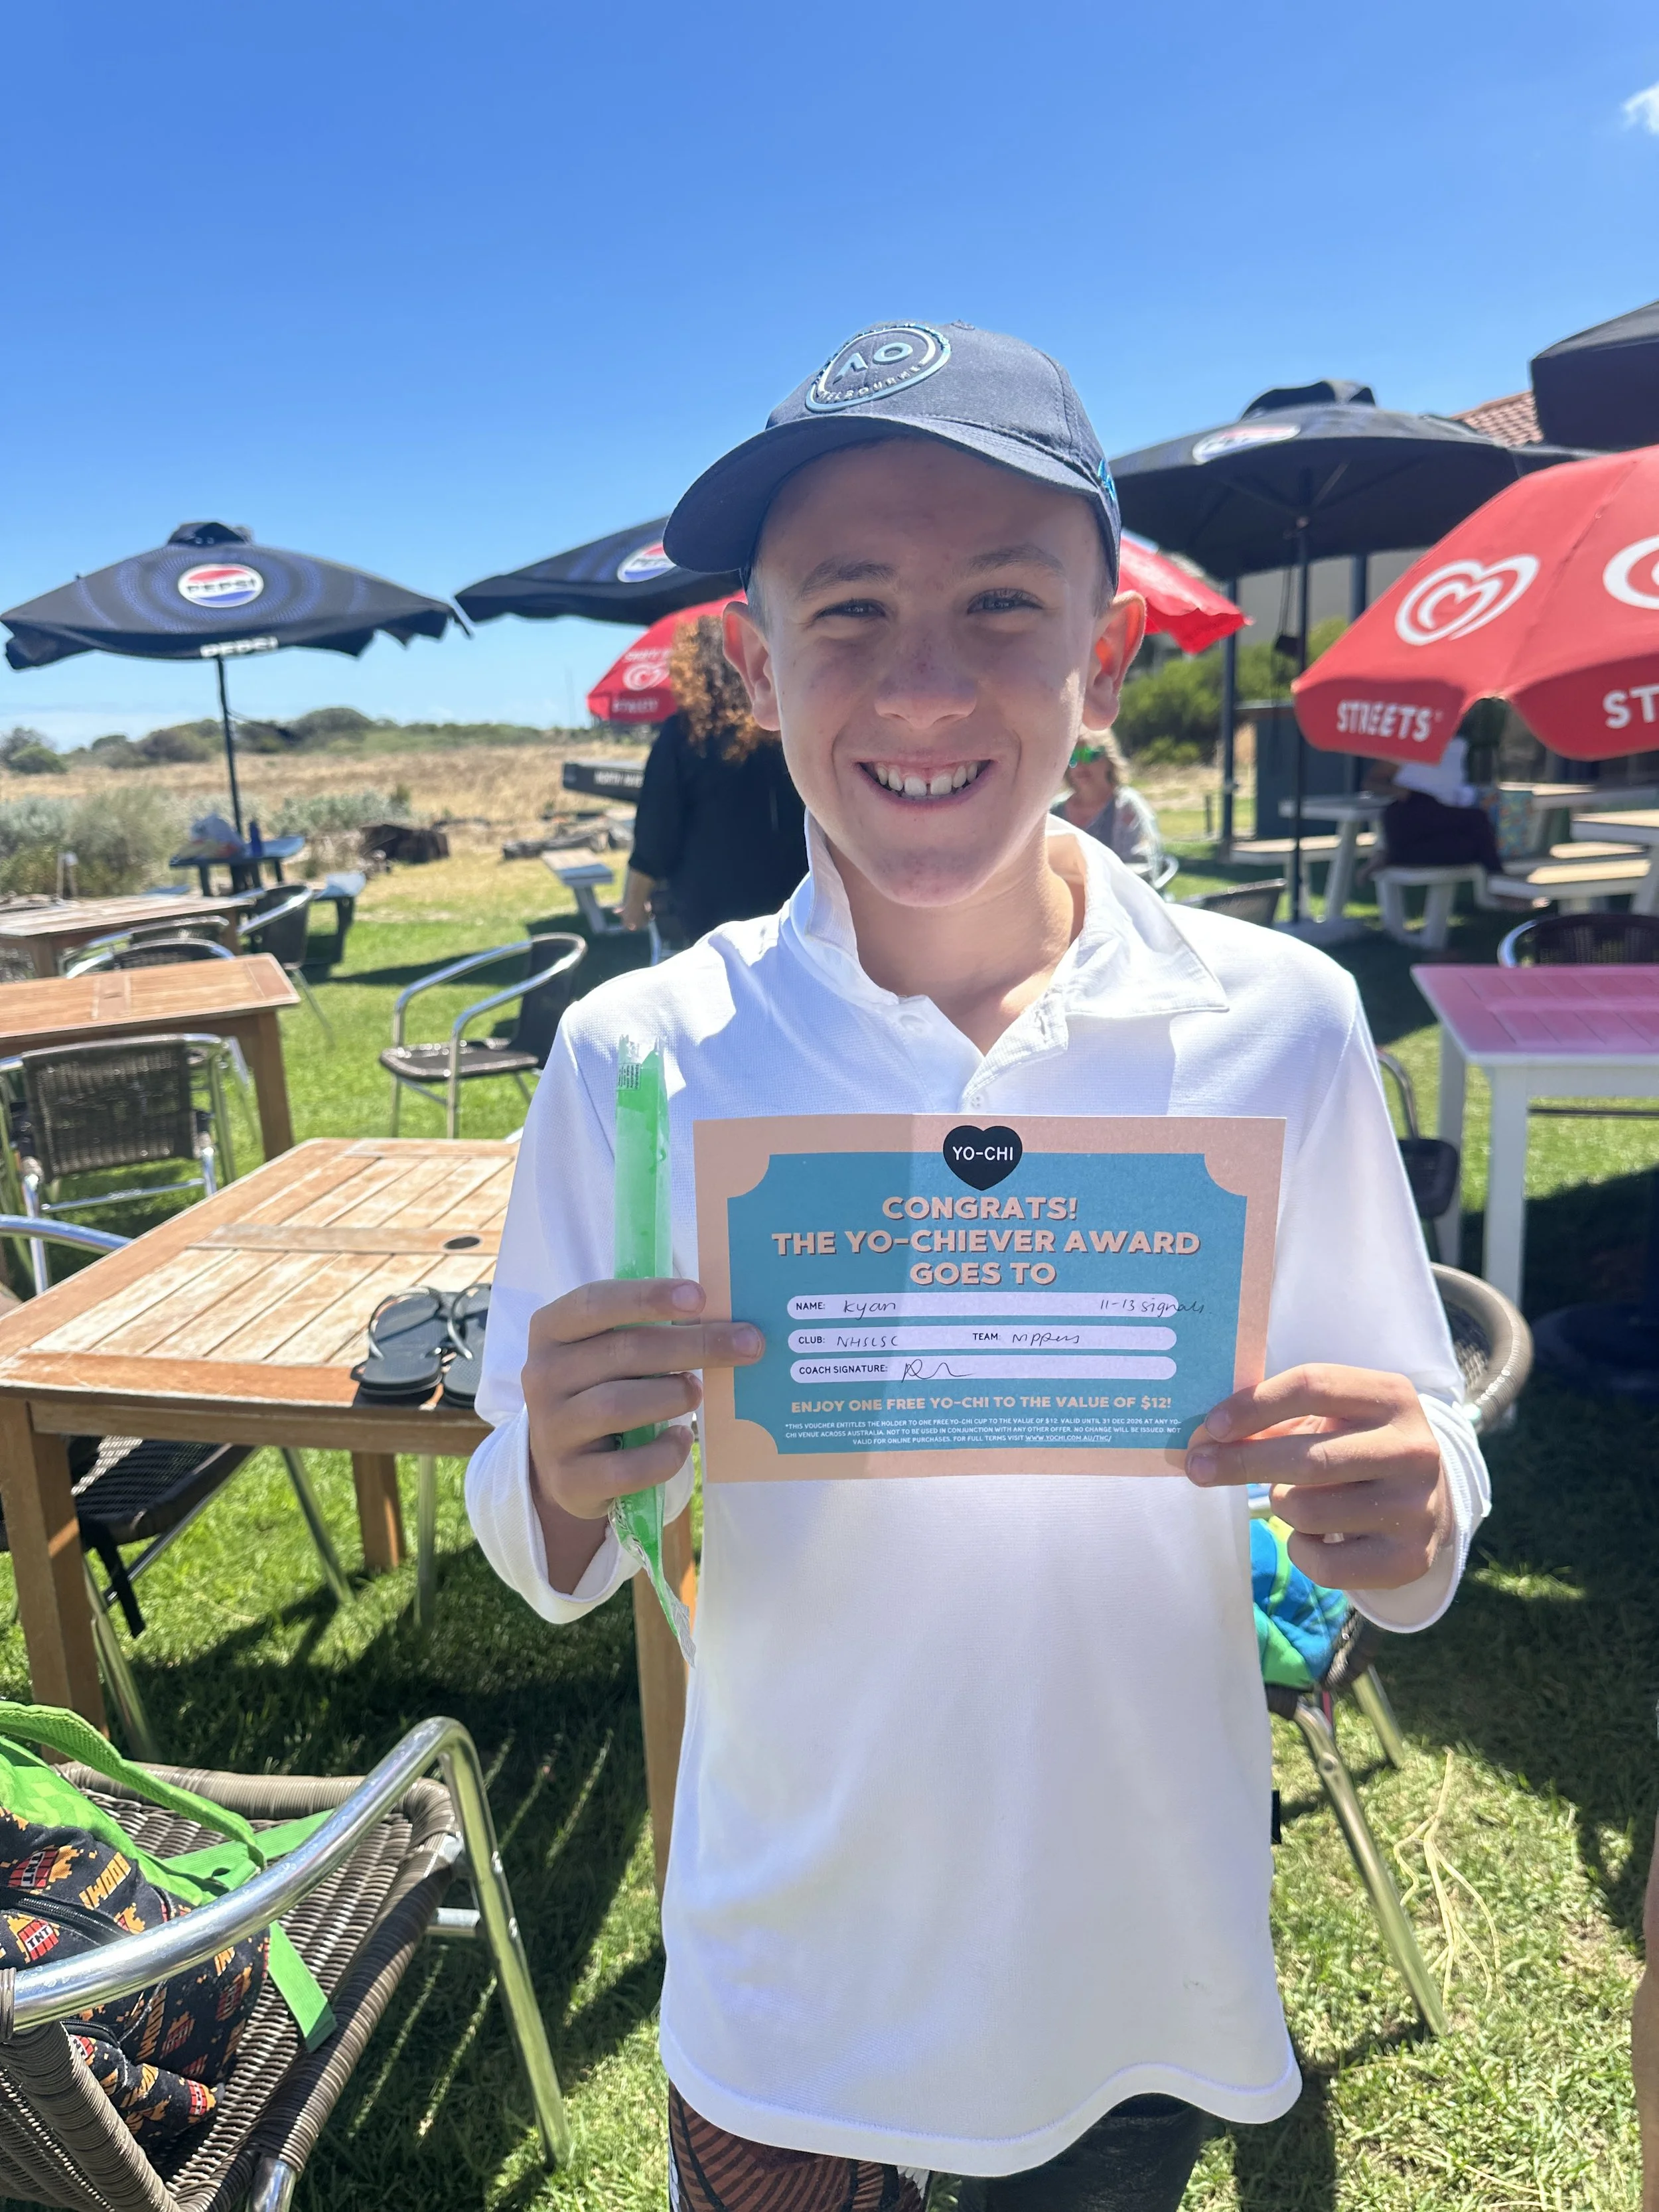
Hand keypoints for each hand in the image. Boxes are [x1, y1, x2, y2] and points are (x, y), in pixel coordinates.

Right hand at [522, 1278, 762, 1591]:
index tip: (700, 1297)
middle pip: (623, 1352)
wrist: (564, 1468)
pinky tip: (681, 1441)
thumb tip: (728, 1322)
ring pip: (618, 1405)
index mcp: (550, 1330)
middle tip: (747, 1344)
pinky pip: (626, 1467)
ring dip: (672, 1395)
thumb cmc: (600, 1390)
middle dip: (693, 1345)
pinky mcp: (569, 1480)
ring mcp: (551, 1430)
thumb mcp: (607, 1353)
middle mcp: (541, 1376)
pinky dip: (664, 1454)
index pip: (595, 1303)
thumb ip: (647, 1330)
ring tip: (696, 1393)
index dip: (648, 1298)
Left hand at [1184, 1363, 1450, 1590]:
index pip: (1314, 1387)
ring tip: (1293, 1497)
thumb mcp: (1328, 1419)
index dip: (1255, 1405)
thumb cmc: (1355, 1447)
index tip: (1212, 1426)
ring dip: (1280, 1504)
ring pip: (1308, 1511)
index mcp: (1391, 1397)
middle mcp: (1414, 1449)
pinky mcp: (1410, 1559)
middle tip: (1198, 1468)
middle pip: (1309, 1458)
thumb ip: (1270, 1421)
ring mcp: (1417, 1507)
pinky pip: (1325, 1565)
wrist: (1427, 1501)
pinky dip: (1301, 1550)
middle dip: (1243, 1463)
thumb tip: (1202, 1441)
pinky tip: (1314, 1535)